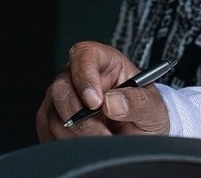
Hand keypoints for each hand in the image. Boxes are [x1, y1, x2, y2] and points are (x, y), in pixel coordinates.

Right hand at [36, 40, 169, 140]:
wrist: (139, 137)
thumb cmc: (146, 114)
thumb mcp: (153, 108)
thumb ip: (138, 103)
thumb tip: (111, 102)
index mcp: (105, 62)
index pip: (85, 54)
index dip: (85, 76)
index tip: (95, 103)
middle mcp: (79, 76)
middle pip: (61, 86)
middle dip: (79, 115)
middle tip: (102, 133)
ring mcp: (63, 97)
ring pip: (52, 113)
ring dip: (76, 134)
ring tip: (102, 140)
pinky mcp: (53, 119)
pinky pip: (47, 131)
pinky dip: (66, 141)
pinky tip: (87, 145)